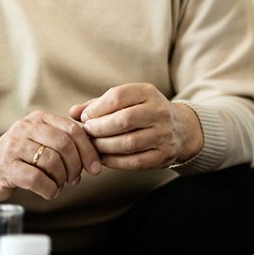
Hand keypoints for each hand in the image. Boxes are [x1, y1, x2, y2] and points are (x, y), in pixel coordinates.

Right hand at [0, 110, 101, 201]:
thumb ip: (63, 140)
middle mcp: (26, 127)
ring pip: (52, 161)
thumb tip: (96, 153)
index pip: (73, 130)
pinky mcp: (5, 166)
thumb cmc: (18, 156)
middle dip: (76, 166)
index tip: (95, 167)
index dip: (88, 150)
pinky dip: (49, 189)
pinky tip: (49, 192)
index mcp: (39, 118)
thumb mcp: (40, 140)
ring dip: (62, 178)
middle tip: (75, 179)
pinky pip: (37, 179)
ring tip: (60, 185)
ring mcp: (14, 146)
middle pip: (65, 145)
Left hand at [70, 83, 202, 169]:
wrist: (182, 130)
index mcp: (149, 93)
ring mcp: (163, 135)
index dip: (97, 108)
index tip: (85, 117)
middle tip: (88, 132)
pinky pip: (134, 161)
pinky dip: (114, 161)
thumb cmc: (145, 113)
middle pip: (123, 120)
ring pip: (128, 143)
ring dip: (104, 146)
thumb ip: (99, 105)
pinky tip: (103, 158)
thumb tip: (72, 112)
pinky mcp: (163, 155)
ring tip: (93, 145)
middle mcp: (159, 112)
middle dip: (99, 128)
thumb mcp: (128, 101)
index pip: (119, 96)